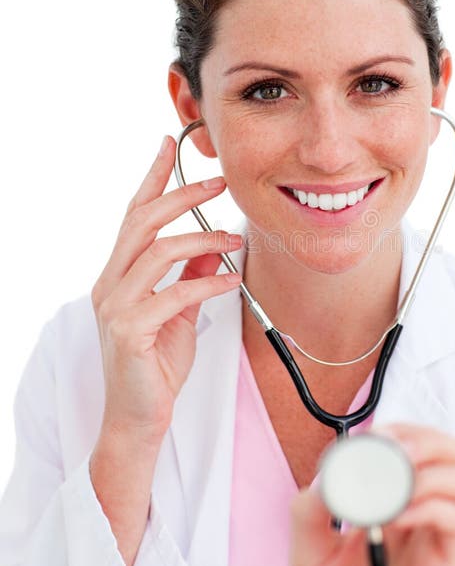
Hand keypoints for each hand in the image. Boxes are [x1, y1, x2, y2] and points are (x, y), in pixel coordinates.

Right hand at [91, 135, 242, 444]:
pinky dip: (207, 284)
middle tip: (218, 182)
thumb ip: (192, 276)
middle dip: (182, 196)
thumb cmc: (156, 365)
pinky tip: (231, 282)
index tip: (169, 146)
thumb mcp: (180, 312)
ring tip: (234, 240)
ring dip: (203, 240)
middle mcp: (109, 285)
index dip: (152, 178)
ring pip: (158, 252)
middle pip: (142, 223)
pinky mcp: (128, 332)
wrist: (138, 418)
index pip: (133, 215)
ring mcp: (114, 307)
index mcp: (118, 275)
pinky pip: (173, 295)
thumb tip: (214, 244)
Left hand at [290, 424, 454, 565]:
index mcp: (390, 501)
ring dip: (436, 470)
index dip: (402, 430)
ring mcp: (438, 539)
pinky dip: (434, 505)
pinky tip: (399, 518)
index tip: (374, 437)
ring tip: (398, 487)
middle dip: (429, 440)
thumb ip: (311, 509)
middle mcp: (422, 513)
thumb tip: (330, 473)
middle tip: (395, 454)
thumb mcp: (305, 552)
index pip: (417, 443)